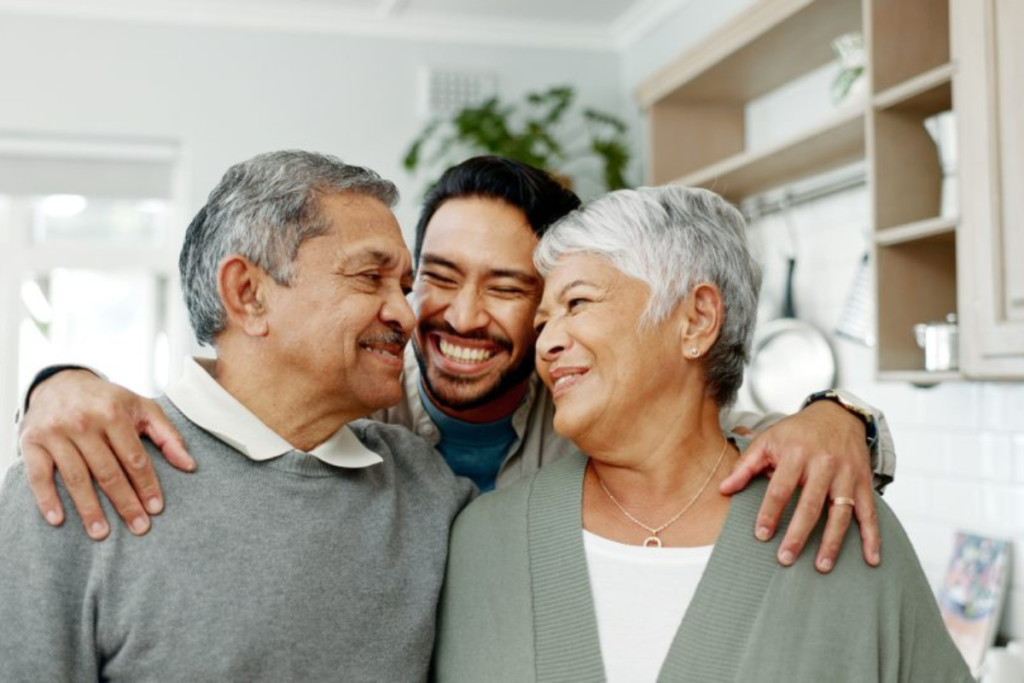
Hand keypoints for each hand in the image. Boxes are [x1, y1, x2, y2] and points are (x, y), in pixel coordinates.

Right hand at [18, 369, 194, 539]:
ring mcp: (56, 433)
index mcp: (114, 413)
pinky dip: (47, 498)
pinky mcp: (32, 442)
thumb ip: (168, 436)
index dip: (147, 485)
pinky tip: (58, 519)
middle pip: (108, 471)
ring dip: (89, 508)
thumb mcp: (142, 408)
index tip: (156, 509)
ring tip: (102, 533)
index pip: (134, 458)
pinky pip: (38, 475)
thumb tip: (190, 466)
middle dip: (125, 503)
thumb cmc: (108, 401)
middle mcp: (83, 422)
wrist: (61, 383)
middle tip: (138, 528)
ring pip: (76, 477)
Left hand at [719, 401, 879, 572]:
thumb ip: (745, 465)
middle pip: (811, 504)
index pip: (781, 488)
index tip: (761, 535)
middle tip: (785, 558)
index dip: (770, 512)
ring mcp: (847, 475)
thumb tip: (723, 489)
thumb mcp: (768, 440)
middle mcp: (824, 464)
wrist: (838, 415)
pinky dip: (873, 537)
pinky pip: (870, 513)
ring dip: (832, 542)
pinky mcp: (864, 483)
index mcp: (797, 453)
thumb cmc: (797, 432)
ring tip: (821, 566)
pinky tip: (871, 559)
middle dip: (798, 534)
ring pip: (840, 513)